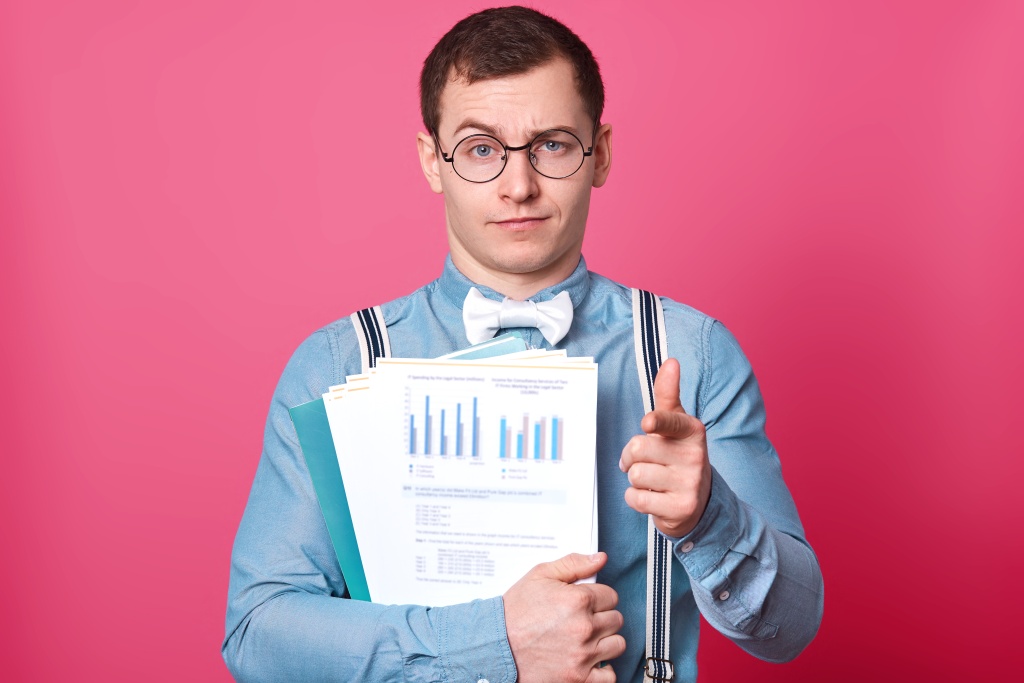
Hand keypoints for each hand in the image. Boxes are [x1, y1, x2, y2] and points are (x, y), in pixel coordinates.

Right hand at [503, 552, 625, 681]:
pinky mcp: (578, 678)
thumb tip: (601, 558)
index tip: (585, 603)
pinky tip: (590, 661)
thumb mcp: (540, 576)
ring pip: (617, 644)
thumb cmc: (515, 612)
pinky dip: (603, 669)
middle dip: (601, 617)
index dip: (598, 597)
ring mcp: (583, 655)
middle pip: (616, 619)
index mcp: (578, 600)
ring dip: (604, 641)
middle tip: (582, 620)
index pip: (611, 596)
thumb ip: (573, 564)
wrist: (495, 645)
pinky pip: (609, 676)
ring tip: (586, 639)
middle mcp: (584, 627)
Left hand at [620, 358, 710, 537]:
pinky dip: (636, 498)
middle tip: (644, 461)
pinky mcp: (681, 508)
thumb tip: (671, 361)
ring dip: (635, 479)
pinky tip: (653, 497)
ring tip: (652, 480)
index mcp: (692, 431)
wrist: (698, 502)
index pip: (670, 421)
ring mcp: (690, 483)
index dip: (656, 422)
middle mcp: (695, 456)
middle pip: (638, 448)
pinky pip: (637, 498)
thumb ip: (668, 394)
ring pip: (635, 474)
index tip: (647, 424)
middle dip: (630, 456)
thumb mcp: (676, 424)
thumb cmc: (677, 455)